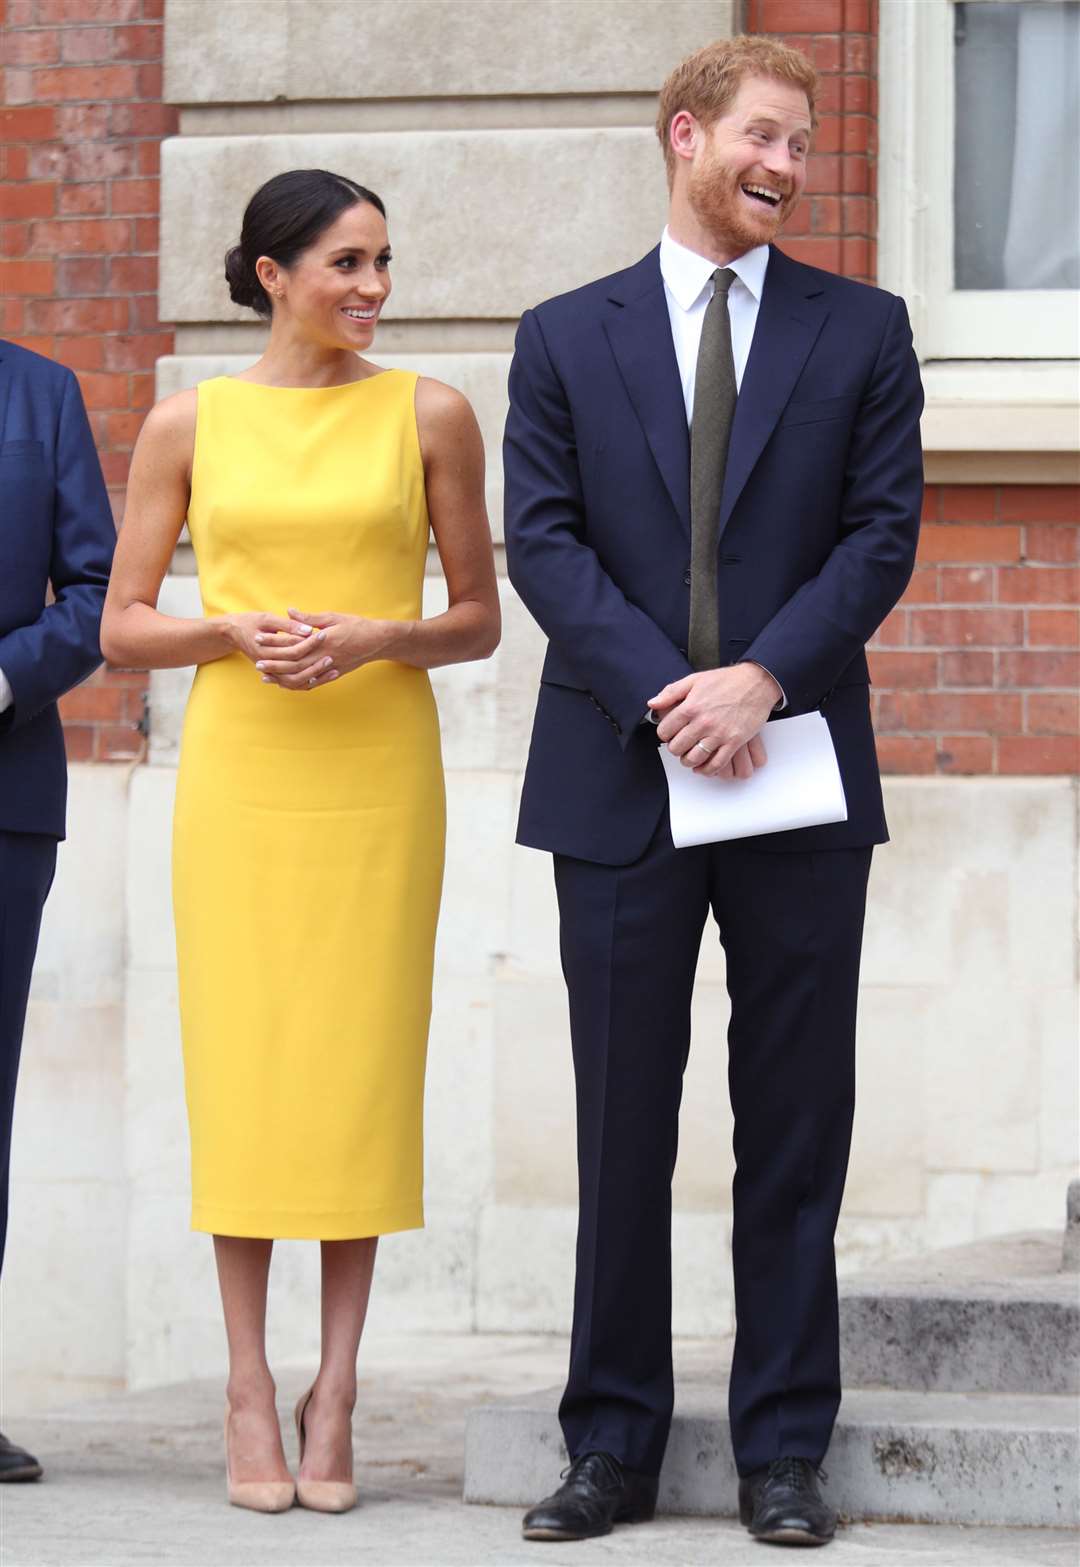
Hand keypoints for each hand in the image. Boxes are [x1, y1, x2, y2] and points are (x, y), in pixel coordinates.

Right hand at [222, 612, 326, 685]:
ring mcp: (270, 672)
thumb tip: (308, 630)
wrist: (234, 632)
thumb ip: (288, 624)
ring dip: (315, 677)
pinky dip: (308, 682)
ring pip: (295, 681)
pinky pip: (293, 684)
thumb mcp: (267, 618)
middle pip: (296, 668)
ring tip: (333, 670)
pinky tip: (323, 677)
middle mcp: (267, 664)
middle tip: (332, 655)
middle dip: (316, 663)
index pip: (292, 649)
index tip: (324, 635)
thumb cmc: (251, 622)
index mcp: (264, 649)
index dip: (309, 642)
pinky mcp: (274, 675)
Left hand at [252, 607, 399, 691]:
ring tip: (267, 677)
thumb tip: (289, 612)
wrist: (378, 641)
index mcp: (321, 641)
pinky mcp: (334, 674)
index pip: (291, 644)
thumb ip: (309, 618)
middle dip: (273, 664)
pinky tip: (287, 684)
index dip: (274, 642)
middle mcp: (324, 657)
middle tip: (257, 663)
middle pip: (293, 664)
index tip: (258, 639)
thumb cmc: (356, 626)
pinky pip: (313, 683)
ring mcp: (329, 668)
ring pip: (301, 677)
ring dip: (282, 678)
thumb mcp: (332, 617)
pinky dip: (298, 684)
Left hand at [647, 664, 778, 778]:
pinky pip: (716, 764)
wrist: (756, 682)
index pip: (665, 731)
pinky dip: (706, 770)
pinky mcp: (734, 742)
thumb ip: (671, 692)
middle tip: (680, 745)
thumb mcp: (694, 679)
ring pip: (694, 759)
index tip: (669, 733)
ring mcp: (719, 734)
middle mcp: (703, 722)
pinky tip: (703, 766)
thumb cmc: (726, 680)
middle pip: (677, 748)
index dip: (664, 734)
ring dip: (688, 761)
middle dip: (675, 748)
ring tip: (689, 756)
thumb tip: (652, 704)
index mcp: (690, 707)